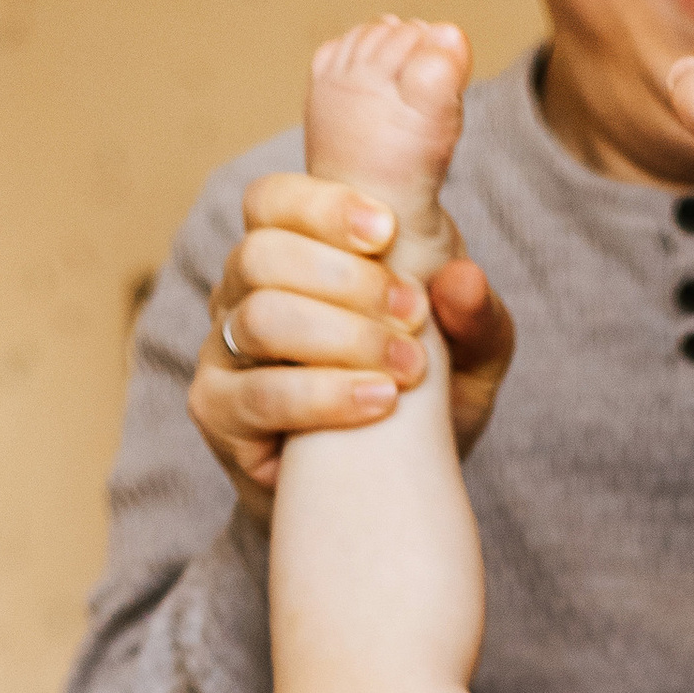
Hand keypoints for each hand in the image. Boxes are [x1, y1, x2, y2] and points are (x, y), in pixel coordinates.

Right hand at [188, 172, 517, 519]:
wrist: (382, 492)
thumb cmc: (422, 400)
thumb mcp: (469, 355)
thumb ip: (476, 315)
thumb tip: (462, 279)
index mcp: (290, 250)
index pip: (271, 200)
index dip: (322, 206)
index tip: (387, 233)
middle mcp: (243, 290)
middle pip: (262, 253)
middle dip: (347, 281)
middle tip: (411, 315)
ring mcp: (224, 350)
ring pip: (260, 319)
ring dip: (342, 338)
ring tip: (406, 368)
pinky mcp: (217, 411)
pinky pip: (257, 394)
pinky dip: (324, 396)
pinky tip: (378, 403)